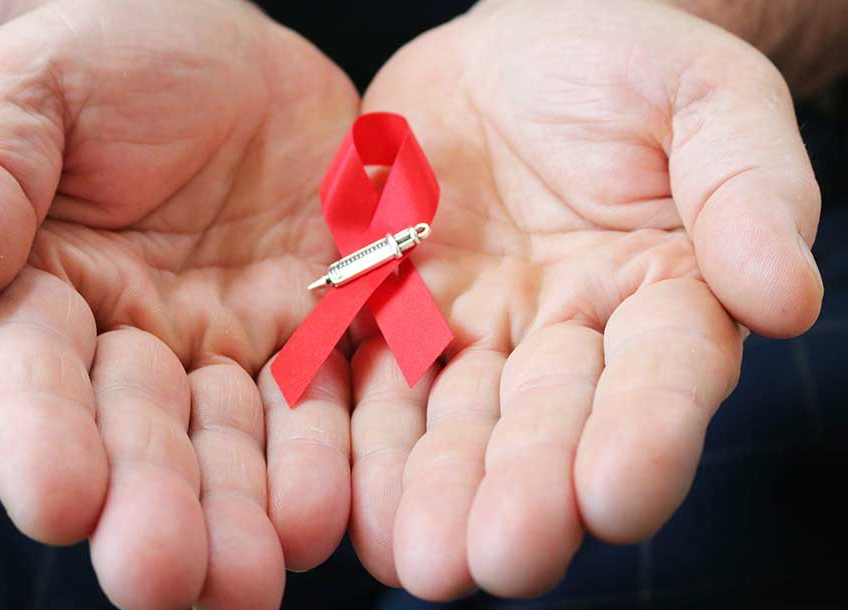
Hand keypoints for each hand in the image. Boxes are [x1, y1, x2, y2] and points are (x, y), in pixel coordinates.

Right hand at [0, 1, 359, 607]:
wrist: (214, 47)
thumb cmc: (101, 58)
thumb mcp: (28, 93)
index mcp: (48, 297)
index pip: (37, 379)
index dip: (45, 439)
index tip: (62, 503)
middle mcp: (141, 344)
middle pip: (145, 438)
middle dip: (156, 509)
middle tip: (171, 582)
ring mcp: (237, 343)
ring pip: (242, 440)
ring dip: (249, 510)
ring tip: (257, 576)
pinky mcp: (322, 324)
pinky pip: (335, 392)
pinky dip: (338, 450)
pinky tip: (343, 507)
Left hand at [350, 0, 821, 598]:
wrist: (519, 48)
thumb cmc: (628, 63)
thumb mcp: (705, 100)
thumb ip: (746, 189)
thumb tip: (787, 297)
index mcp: (660, 294)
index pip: (660, 375)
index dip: (644, 435)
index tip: (615, 496)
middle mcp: (566, 335)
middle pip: (546, 424)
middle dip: (524, 493)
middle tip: (499, 561)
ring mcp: (474, 329)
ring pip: (452, 422)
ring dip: (432, 490)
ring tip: (416, 559)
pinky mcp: (394, 309)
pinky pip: (368, 373)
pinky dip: (355, 433)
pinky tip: (338, 491)